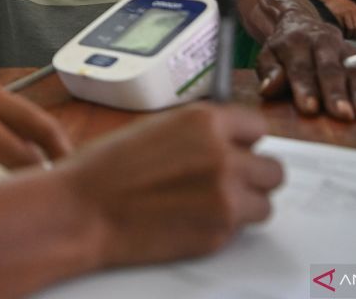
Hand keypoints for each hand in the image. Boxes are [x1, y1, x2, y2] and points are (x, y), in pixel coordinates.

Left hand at [0, 36, 69, 184]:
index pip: (18, 154)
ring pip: (34, 116)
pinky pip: (18, 109)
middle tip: (75, 192)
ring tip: (61, 177)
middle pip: (41, 127)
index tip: (52, 207)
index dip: (37, 182)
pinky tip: (33, 155)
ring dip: (51, 144)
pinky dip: (33, 132)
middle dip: (62, 158)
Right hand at [57, 103, 282, 265]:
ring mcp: (225, 198)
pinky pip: (240, 229)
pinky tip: (189, 218)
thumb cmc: (104, 169)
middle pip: (272, 169)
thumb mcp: (154, 129)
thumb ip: (197, 133)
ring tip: (209, 203)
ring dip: (244, 204)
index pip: (258, 126)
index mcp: (204, 122)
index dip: (245, 139)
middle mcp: (222, 157)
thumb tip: (225, 141)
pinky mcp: (220, 233)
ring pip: (264, 203)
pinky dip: (222, 227)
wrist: (82, 210)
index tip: (238, 147)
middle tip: (227, 179)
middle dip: (252, 175)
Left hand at [254, 13, 355, 120]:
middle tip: (343, 114)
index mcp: (296, 43)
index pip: (301, 69)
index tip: (310, 109)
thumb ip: (269, 72)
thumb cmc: (283, 49)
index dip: (305, 89)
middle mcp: (323, 43)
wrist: (301, 23)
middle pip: (331, 69)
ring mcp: (345, 48)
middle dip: (337, 92)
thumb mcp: (268, 56)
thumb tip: (269, 88)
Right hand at [321, 0, 355, 36]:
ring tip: (347, 37)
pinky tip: (342, 32)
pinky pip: (342, 25)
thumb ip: (354, 14)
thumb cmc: (340, 2)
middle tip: (353, 38)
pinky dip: (342, 30)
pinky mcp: (339, 14)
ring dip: (349, 34)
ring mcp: (346, 12)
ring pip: (351, 27)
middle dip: (355, 34)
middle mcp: (353, 11)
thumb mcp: (351, 6)